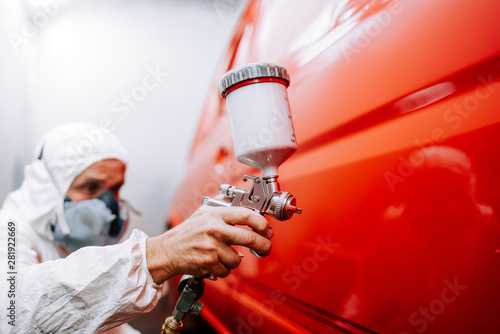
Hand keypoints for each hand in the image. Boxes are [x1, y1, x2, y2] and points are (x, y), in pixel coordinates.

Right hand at [146, 206, 272, 283]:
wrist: (167, 251)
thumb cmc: (186, 232)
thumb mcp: (203, 211)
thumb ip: (222, 206)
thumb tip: (242, 200)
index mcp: (215, 215)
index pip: (246, 215)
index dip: (261, 223)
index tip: (268, 229)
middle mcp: (214, 230)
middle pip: (249, 238)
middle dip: (263, 245)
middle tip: (266, 247)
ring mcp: (211, 247)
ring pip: (238, 258)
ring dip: (235, 259)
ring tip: (224, 254)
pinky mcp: (208, 263)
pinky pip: (227, 270)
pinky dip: (224, 269)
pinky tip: (215, 262)